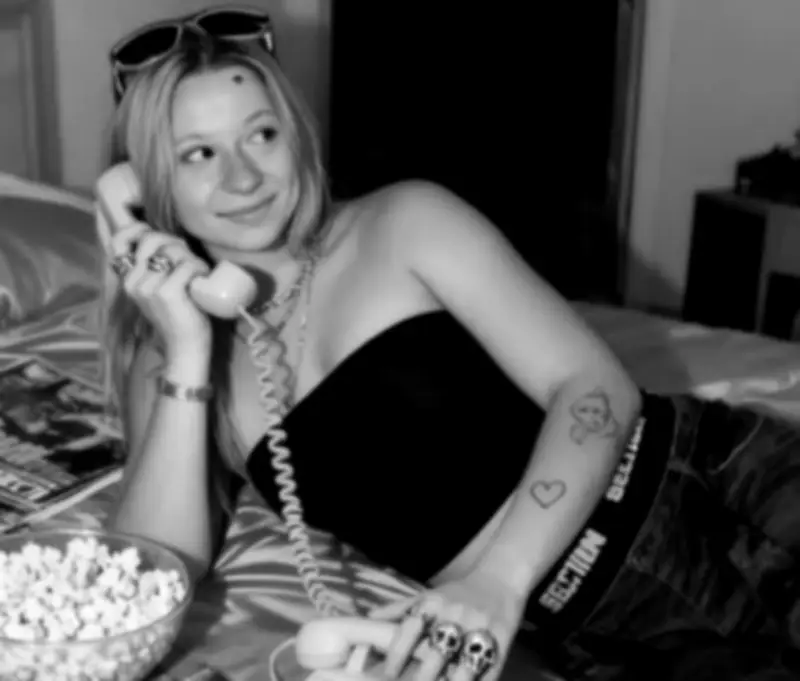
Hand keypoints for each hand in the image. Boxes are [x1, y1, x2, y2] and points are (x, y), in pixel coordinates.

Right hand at [109, 223, 212, 353]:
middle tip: (189, 260)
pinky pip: (187, 264)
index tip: (152, 230)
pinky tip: (203, 280)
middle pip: (152, 239)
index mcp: (127, 280)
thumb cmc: (178, 315)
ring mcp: (147, 287)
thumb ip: (155, 266)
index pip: (119, 242)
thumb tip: (166, 239)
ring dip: (192, 258)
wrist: (185, 348)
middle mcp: (132, 282)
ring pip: (172, 251)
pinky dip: (200, 268)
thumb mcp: (159, 288)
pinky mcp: (166, 293)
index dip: (136, 229)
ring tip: (198, 274)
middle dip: (175, 242)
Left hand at [369, 570, 525, 680]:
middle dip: (423, 676)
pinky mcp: (502, 641)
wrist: (500, 578)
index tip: (388, 674)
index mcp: (433, 603)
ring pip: (465, 664)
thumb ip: (398, 609)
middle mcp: (455, 615)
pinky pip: (491, 669)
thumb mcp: (427, 595)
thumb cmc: (458, 593)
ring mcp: (480, 629)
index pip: (410, 629)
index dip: (397, 654)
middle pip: (437, 651)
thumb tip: (366, 619)